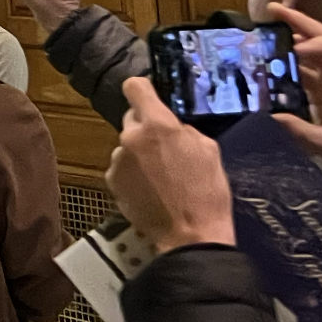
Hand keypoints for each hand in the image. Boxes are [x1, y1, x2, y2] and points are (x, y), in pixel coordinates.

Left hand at [108, 78, 234, 250]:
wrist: (191, 235)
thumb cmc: (207, 192)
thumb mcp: (209, 150)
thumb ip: (184, 129)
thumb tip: (173, 125)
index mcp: (157, 124)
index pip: (134, 86)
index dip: (144, 90)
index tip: (152, 98)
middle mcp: (131, 136)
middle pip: (132, 118)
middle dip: (146, 128)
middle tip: (164, 146)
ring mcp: (118, 159)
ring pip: (127, 145)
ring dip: (139, 152)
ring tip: (160, 175)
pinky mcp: (112, 180)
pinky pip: (121, 166)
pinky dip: (132, 172)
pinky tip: (150, 188)